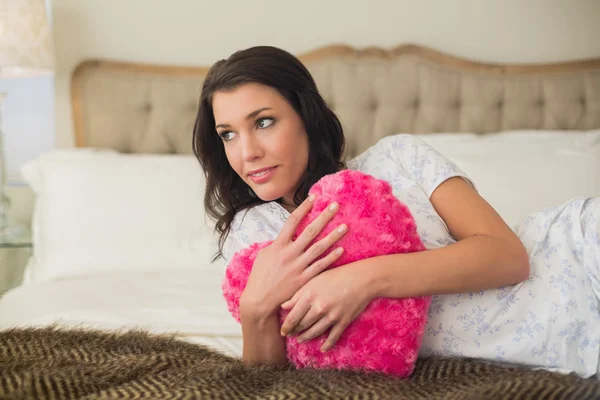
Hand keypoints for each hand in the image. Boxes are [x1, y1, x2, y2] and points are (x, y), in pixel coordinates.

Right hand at [240, 195, 347, 319]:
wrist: (259, 300)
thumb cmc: (260, 277)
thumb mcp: (264, 255)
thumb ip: (277, 244)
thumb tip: (286, 235)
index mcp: (278, 245)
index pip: (293, 220)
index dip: (304, 207)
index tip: (314, 197)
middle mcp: (289, 253)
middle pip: (310, 231)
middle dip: (324, 217)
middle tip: (335, 206)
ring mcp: (298, 266)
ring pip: (319, 248)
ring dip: (333, 236)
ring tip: (345, 226)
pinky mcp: (304, 279)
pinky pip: (320, 266)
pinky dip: (331, 257)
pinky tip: (341, 249)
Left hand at [279, 263, 373, 351]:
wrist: (362, 278)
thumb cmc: (336, 275)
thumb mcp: (314, 280)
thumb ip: (298, 294)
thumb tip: (283, 306)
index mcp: (309, 295)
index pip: (293, 316)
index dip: (286, 326)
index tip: (282, 332)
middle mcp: (319, 307)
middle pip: (302, 325)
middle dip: (294, 332)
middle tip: (290, 335)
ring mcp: (332, 316)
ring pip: (315, 332)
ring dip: (306, 338)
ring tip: (301, 340)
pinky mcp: (343, 321)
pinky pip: (333, 336)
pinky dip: (327, 344)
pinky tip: (323, 349)